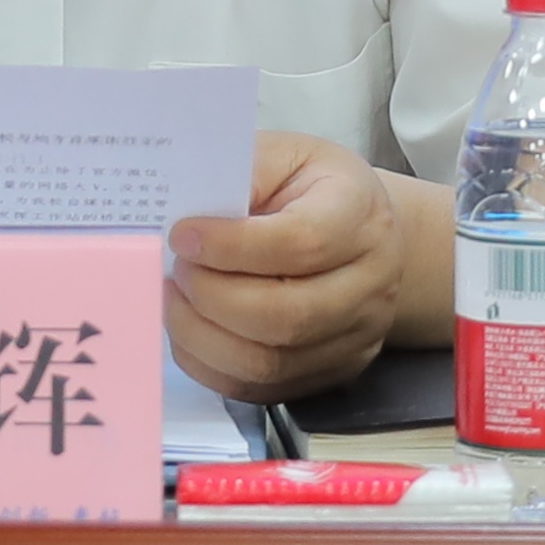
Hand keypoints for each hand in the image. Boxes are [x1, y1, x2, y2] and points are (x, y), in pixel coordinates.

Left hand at [164, 131, 404, 402]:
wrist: (362, 235)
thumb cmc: (312, 189)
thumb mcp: (284, 155)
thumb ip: (243, 173)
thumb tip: (188, 210)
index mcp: (361, 217)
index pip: (302, 244)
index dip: (232, 246)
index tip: (182, 235)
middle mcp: (370, 284)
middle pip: (286, 315)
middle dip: (211, 296)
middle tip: (175, 269)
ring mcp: (355, 338)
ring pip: (269, 362)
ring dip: (203, 335)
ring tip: (174, 298)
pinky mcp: (331, 374)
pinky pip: (261, 389)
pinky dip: (211, 366)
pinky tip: (189, 330)